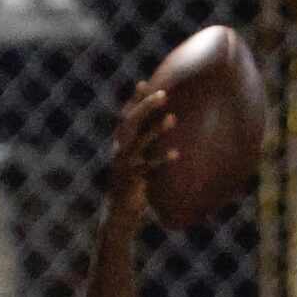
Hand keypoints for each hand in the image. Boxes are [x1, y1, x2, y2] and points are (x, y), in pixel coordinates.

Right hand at [106, 83, 176, 227]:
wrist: (119, 213)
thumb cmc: (133, 187)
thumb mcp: (137, 164)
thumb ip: (145, 149)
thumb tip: (164, 135)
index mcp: (121, 143)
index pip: (127, 116)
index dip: (135, 100)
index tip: (145, 83)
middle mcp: (120, 149)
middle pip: (131, 122)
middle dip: (146, 106)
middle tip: (163, 94)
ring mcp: (125, 164)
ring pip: (140, 142)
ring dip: (156, 129)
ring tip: (172, 117)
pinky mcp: (131, 179)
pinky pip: (148, 167)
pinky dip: (162, 160)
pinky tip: (176, 154)